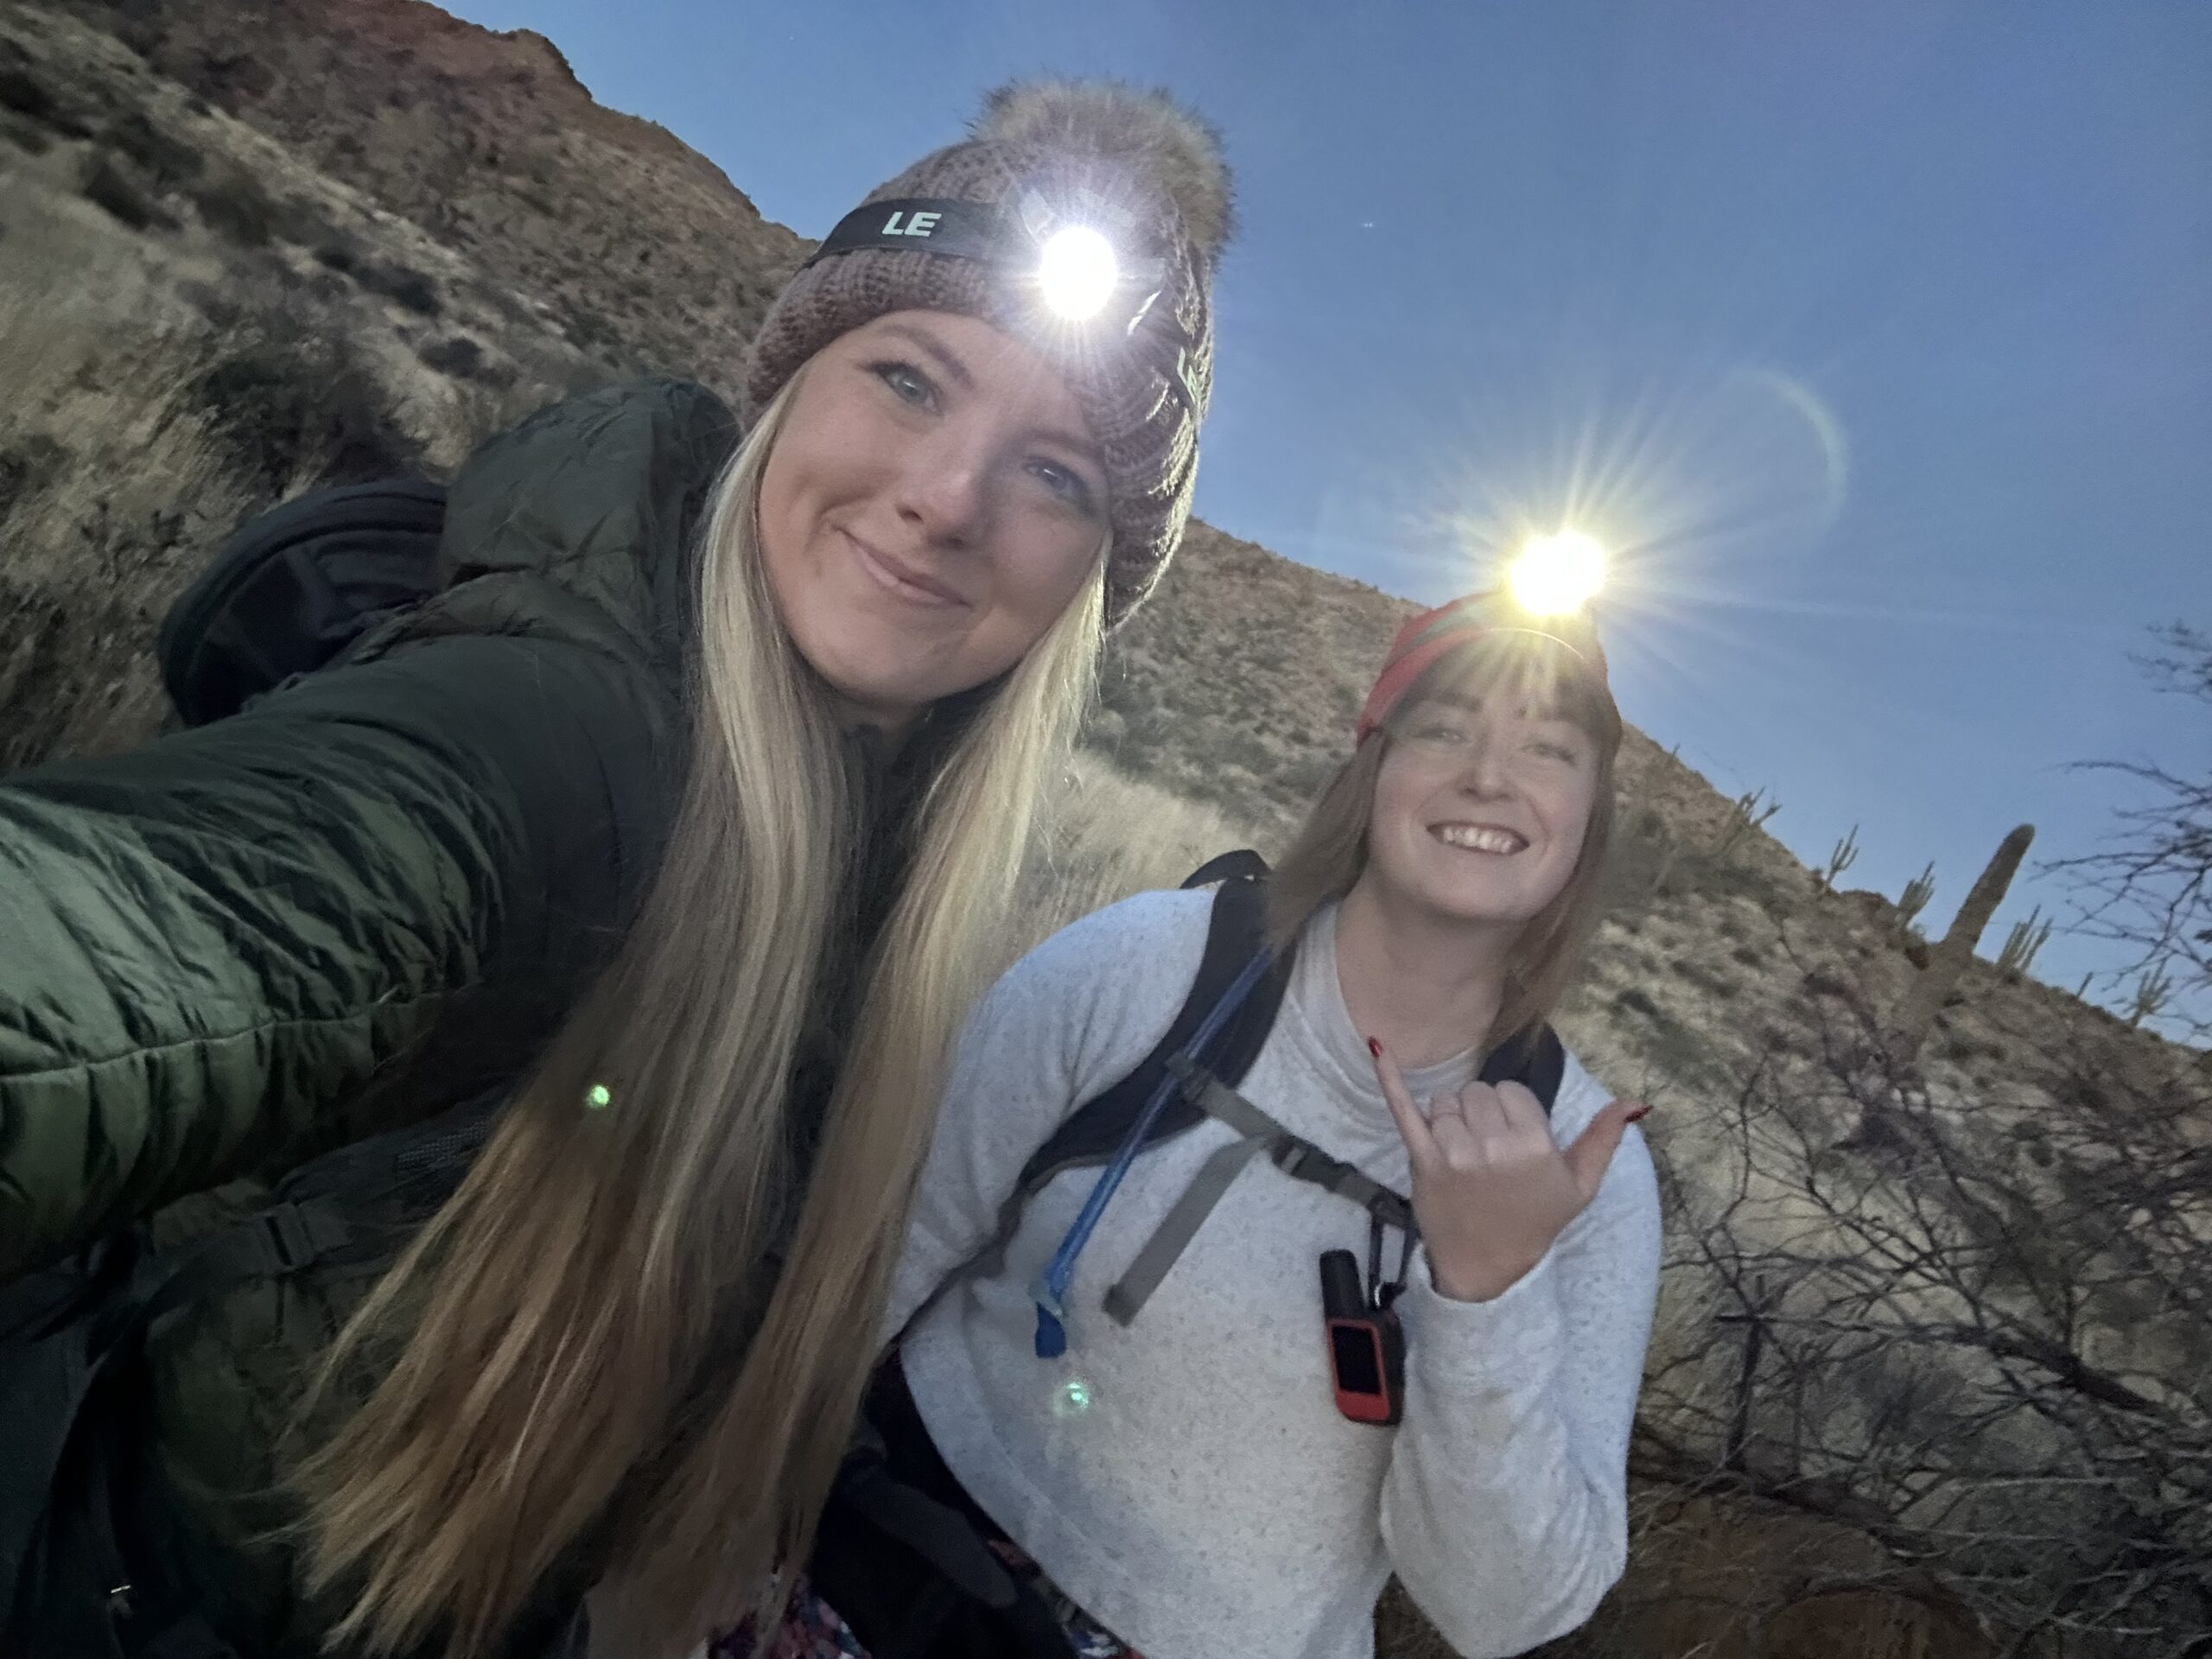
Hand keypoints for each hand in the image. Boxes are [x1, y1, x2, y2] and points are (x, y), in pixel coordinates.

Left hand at [1369, 1038, 1645, 1302]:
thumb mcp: (1579, 1185)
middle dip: (1481, 1113)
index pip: (1513, 1091)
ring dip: (1451, 1119)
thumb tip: (1634, 1102)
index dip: (1512, 1112)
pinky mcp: (1422, 1161)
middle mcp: (1494, 1145)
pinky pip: (1404, 1110)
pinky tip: (1380, 1047)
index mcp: (1534, 1145)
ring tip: (1463, 1155)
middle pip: (1478, 1092)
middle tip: (1487, 1152)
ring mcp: (1455, 1152)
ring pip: (1446, 1101)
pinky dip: (1391, 1078)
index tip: (1513, 1141)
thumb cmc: (1536, 1221)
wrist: (1487, 1267)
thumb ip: (1603, 1139)